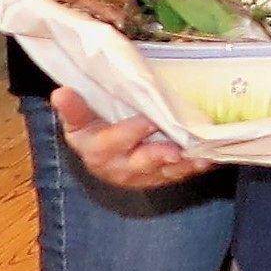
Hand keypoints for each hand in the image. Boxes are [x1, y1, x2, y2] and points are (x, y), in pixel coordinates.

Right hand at [52, 87, 205, 189]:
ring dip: (183, 165)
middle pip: (140, 163)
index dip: (130, 132)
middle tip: (176, 150)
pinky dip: (195, 167)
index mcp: (98, 149)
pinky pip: (179, 174)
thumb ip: (74, 109)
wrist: (100, 158)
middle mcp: (120, 167)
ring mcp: (142, 176)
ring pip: (164, 172)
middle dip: (159, 156)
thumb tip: (60, 92)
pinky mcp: (159, 178)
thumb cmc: (91, 131)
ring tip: (201, 157)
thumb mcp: (78, 120)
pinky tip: (210, 159)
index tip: (147, 121)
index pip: (112, 141)